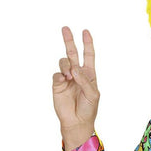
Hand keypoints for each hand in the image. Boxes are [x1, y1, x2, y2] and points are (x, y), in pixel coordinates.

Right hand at [52, 27, 99, 150]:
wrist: (77, 121)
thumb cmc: (89, 108)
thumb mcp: (93, 94)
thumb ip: (84, 80)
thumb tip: (74, 68)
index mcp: (89, 74)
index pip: (88, 55)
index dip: (87, 43)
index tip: (85, 31)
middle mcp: (77, 74)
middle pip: (72, 53)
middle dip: (69, 40)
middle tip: (65, 28)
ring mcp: (66, 78)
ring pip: (64, 62)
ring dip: (67, 65)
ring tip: (69, 76)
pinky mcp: (57, 84)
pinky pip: (57, 74)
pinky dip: (60, 75)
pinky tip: (64, 80)